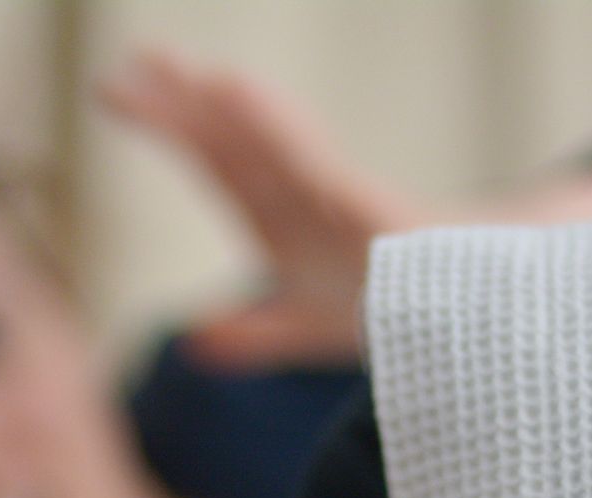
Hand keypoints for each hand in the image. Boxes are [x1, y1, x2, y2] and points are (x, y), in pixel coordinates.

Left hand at [100, 47, 423, 368]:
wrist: (479, 317)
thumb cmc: (395, 306)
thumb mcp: (305, 327)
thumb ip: (251, 334)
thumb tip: (192, 344)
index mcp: (283, 216)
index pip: (214, 161)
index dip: (166, 124)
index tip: (112, 91)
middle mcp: (305, 198)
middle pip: (235, 141)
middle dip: (184, 101)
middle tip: (136, 59)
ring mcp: (339, 203)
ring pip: (275, 147)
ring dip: (232, 110)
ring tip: (188, 75)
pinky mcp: (373, 216)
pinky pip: (318, 171)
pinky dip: (280, 135)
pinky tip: (246, 104)